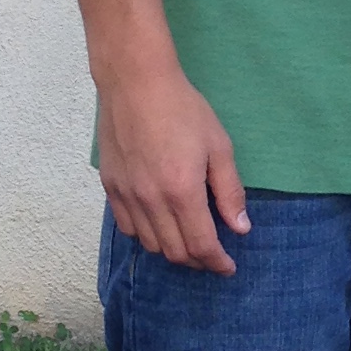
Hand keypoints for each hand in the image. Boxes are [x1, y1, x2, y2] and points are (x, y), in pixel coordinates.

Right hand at [97, 59, 249, 273]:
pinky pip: (128, 227)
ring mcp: (127, 195)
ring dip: (173, 251)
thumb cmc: (183, 110)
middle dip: (198, 261)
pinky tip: (160, 225)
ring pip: (150, 244)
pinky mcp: (110, 187)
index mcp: (182, 191)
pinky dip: (147, 235)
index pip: (201, 245)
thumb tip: (240, 228)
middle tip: (213, 256)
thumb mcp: (219, 146)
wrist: (136, 84)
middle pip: (175, 252)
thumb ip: (230, 191)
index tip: (228, 267)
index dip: (217, 263)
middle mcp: (151, 200)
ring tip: (188, 242)